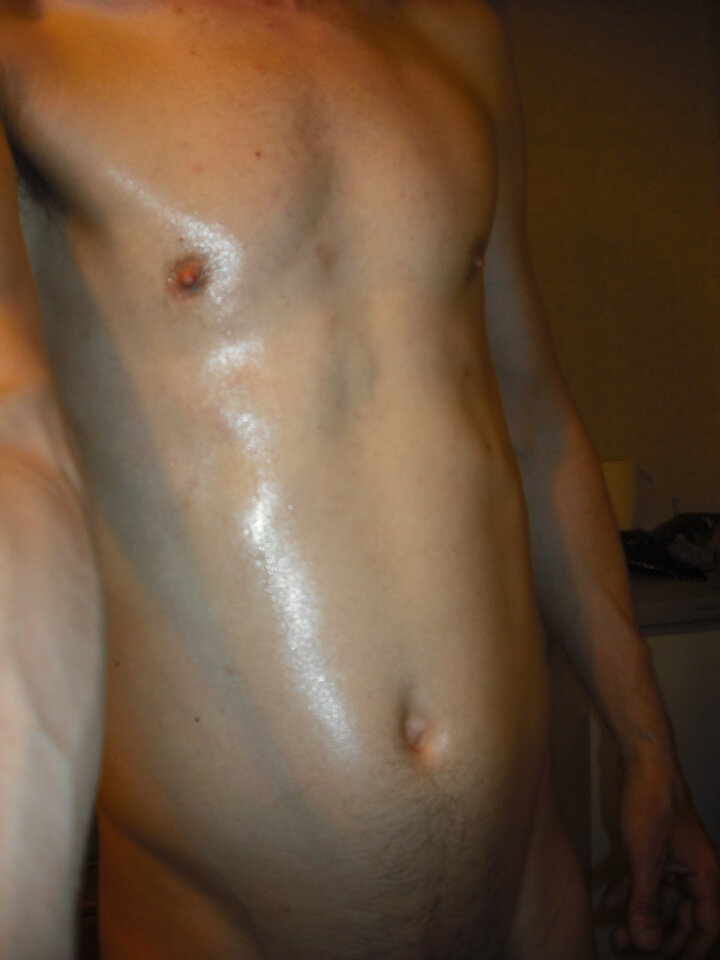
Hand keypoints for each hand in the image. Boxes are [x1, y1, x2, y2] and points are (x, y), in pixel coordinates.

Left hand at [603, 761, 719, 957]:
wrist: (643, 760)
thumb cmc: (651, 801)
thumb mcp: (645, 858)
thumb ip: (647, 903)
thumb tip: (647, 944)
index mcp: (704, 876)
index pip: (706, 928)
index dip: (689, 951)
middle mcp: (695, 869)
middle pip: (683, 917)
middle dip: (659, 938)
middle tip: (633, 953)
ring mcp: (675, 857)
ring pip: (661, 898)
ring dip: (641, 917)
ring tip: (617, 936)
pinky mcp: (656, 845)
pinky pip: (647, 878)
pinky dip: (630, 891)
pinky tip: (609, 902)